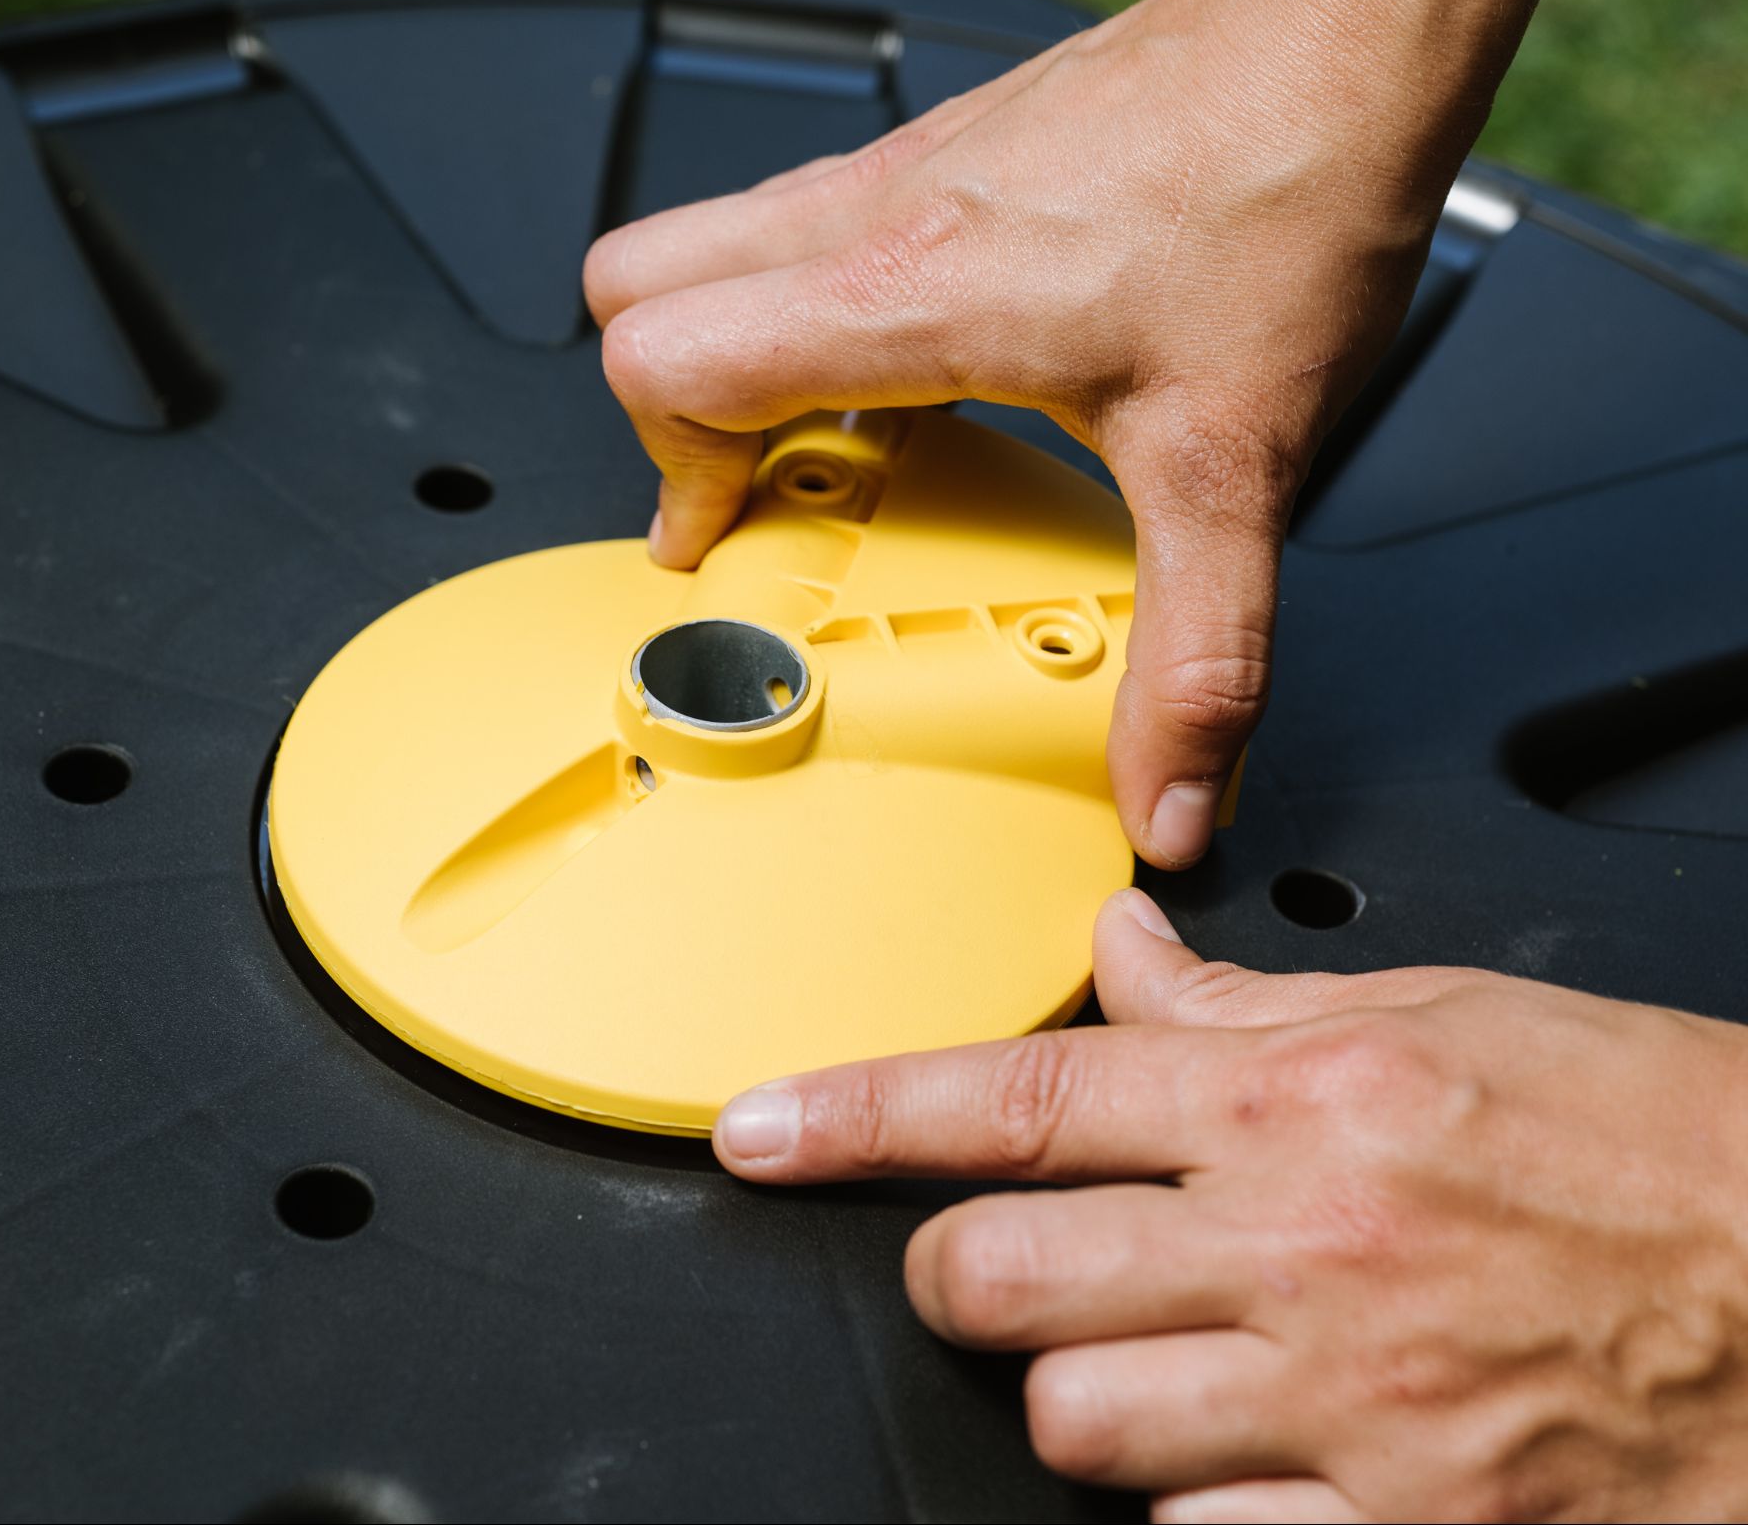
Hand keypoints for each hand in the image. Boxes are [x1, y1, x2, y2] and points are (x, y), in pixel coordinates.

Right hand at [585, 0, 1535, 868]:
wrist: (1347, 37)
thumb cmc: (1286, 182)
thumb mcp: (1237, 461)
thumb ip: (1198, 655)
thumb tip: (1170, 793)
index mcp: (910, 292)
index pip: (665, 359)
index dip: (665, 476)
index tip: (722, 546)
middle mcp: (879, 215)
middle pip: (640, 283)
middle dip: (667, 407)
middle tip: (756, 490)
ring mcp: (905, 171)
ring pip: (717, 247)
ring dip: (737, 354)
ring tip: (834, 446)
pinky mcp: (951, 155)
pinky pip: (810, 232)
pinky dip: (817, 314)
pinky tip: (929, 377)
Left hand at [711, 890, 1747, 1521]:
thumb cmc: (1658, 1141)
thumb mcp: (1445, 1018)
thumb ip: (1239, 1004)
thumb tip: (1113, 945)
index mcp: (1301, 1102)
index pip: (1021, 1095)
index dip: (858, 1112)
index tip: (758, 1127)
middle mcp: (1300, 1249)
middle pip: (998, 1283)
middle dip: (958, 1280)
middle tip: (993, 1270)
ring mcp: (1346, 1408)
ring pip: (1074, 1425)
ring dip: (1083, 1397)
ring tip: (1164, 1362)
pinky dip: (1200, 1506)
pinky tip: (1263, 1457)